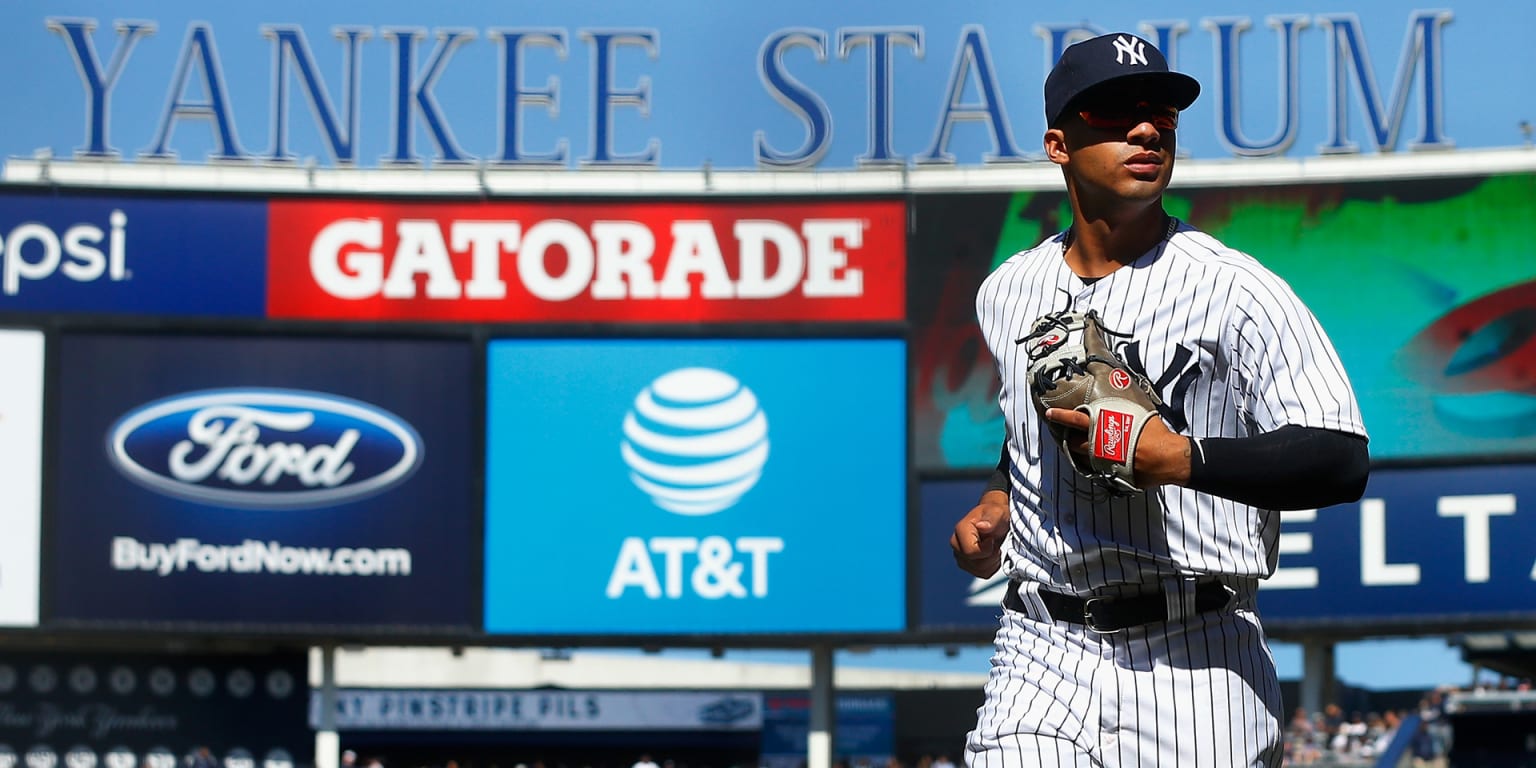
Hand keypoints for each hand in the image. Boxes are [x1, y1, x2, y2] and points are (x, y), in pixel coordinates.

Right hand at [950, 490, 1009, 577]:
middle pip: (975, 564)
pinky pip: (982, 574)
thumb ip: (991, 519)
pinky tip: (992, 556)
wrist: (995, 520)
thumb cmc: (995, 515)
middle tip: (995, 544)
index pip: (971, 552)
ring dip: (992, 562)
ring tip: (994, 549)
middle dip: (991, 557)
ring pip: (979, 571)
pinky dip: (992, 567)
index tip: (992, 540)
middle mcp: (956, 543)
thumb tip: (982, 526)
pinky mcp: (966, 564)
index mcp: (961, 529)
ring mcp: (960, 555)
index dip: (987, 550)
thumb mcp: (998, 513)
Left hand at [1043, 407, 1191, 488]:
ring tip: (1081, 448)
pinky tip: (1100, 461)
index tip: (1050, 414)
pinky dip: (1095, 464)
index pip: (1075, 420)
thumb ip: (1119, 410)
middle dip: (1068, 439)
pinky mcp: (1110, 475)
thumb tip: (1114, 404)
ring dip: (1079, 453)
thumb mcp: (1135, 414)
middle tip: (1067, 436)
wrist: (1166, 457)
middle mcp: (1098, 445)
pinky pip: (1097, 470)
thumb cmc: (1154, 433)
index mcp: (1103, 427)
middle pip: (1073, 443)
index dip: (1061, 416)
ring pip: (1082, 458)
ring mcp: (1102, 462)